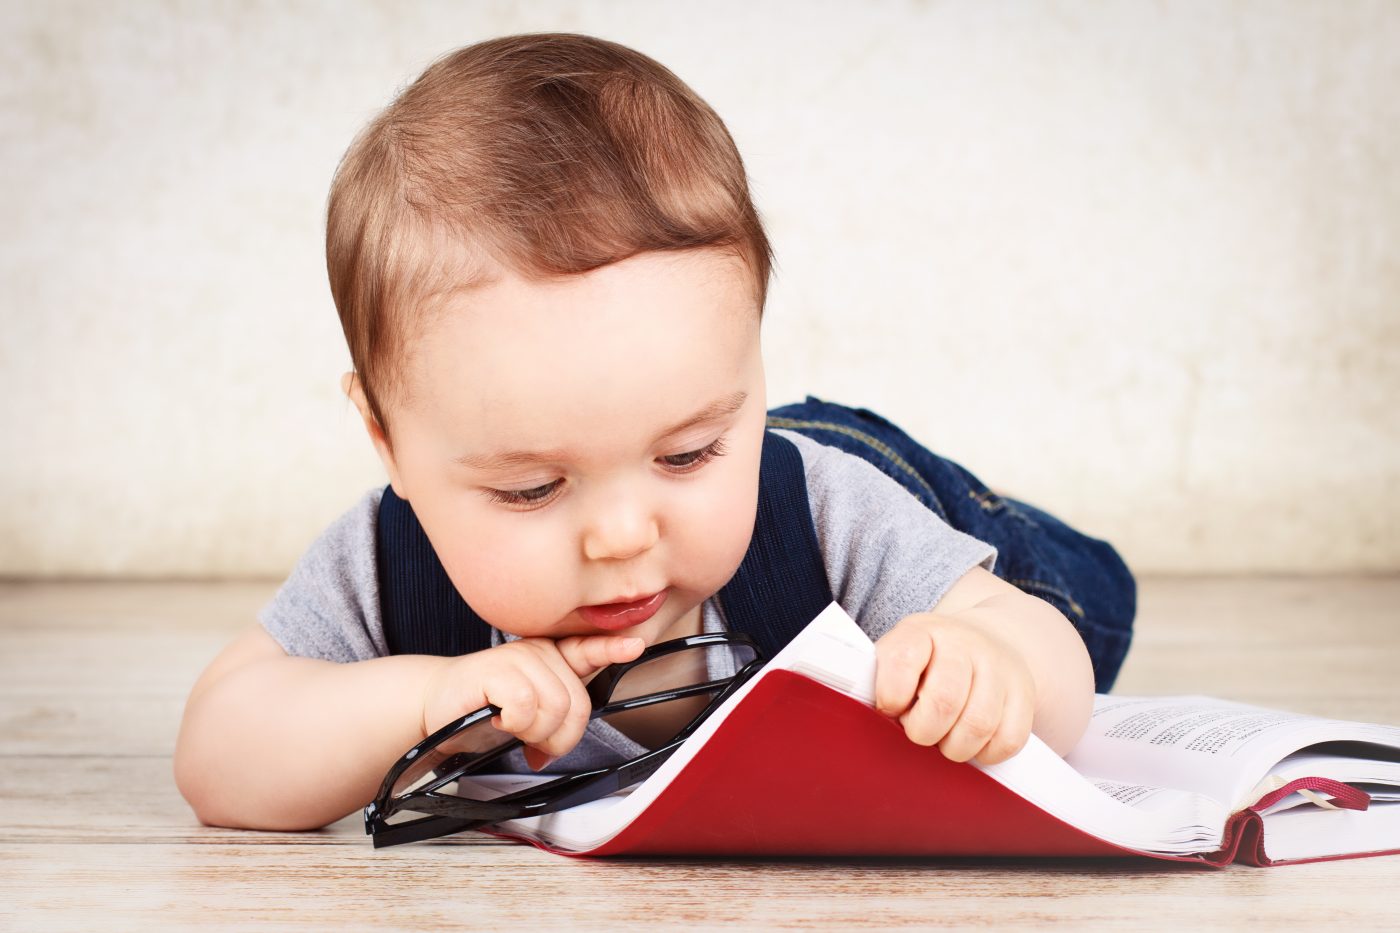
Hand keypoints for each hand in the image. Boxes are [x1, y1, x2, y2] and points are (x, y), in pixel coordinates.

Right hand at [420, 635, 645, 769]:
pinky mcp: (493, 670)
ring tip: (512, 728)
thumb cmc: (484, 709)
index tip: (634, 645)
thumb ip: (556, 715)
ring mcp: (516, 657)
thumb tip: (562, 742)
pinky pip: (524, 706)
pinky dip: (513, 725)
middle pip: (576, 704)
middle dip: (558, 738)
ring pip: (554, 707)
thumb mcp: (530, 712)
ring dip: (533, 733)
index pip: (588, 649)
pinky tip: (497, 719)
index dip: (612, 648)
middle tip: (533, 743)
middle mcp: (538, 651)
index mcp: (552, 657)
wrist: (434, 706)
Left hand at [873, 611, 1035, 764]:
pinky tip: (973, 742)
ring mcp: (998, 667)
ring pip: (978, 724)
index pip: (901, 660)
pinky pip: (1008, 739)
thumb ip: (880, 680)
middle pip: (943, 701)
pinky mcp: (1024, 694)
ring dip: (955, 747)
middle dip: (923, 731)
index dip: (891, 695)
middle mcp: (964, 643)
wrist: (983, 640)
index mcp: (922, 632)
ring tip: (945, 739)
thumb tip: (875, 718)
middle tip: (919, 731)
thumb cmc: (928, 661)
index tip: (890, 707)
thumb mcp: (897, 655)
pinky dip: (986, 753)